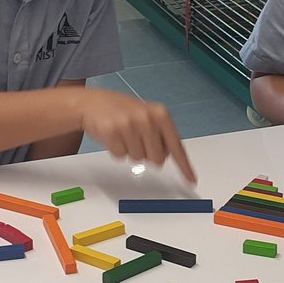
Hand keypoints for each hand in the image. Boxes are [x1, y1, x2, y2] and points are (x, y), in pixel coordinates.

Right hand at [79, 89, 196, 183]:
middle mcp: (147, 118)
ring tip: (123, 134)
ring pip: (138, 159)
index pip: (176, 145)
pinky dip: (117, 151)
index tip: (192, 180)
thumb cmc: (122, 111)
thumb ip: (161, 134)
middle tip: (137, 140)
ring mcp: (128, 124)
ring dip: (130, 151)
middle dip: (147, 155)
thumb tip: (167, 156)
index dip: (184, 166)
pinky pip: (121, 156)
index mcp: (160, 114)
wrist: (91, 102)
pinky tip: (113, 136)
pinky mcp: (111, 132)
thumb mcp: (147, 116)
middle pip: (157, 159)